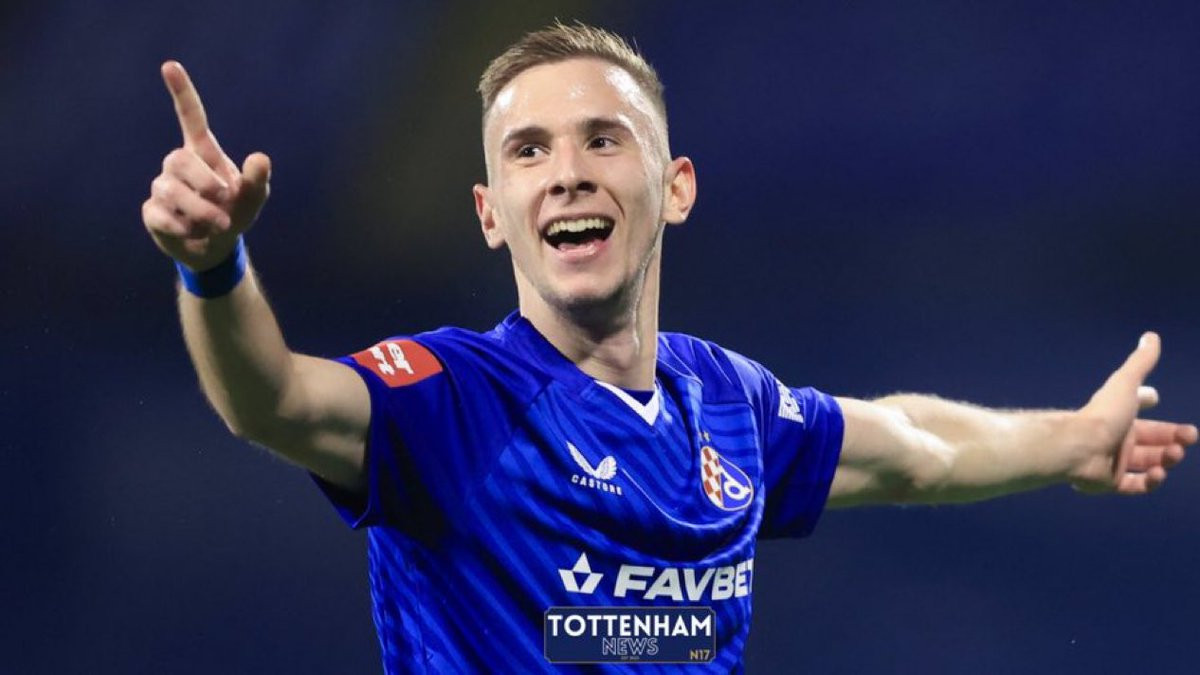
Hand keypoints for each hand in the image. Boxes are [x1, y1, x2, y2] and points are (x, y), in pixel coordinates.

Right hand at [141, 61, 270, 270]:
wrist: (216, 247)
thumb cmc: (235, 213)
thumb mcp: (253, 198)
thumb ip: (257, 180)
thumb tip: (260, 158)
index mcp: (204, 153)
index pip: (190, 117)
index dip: (182, 92)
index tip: (170, 65)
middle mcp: (178, 164)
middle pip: (180, 159)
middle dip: (205, 183)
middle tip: (226, 203)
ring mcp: (163, 186)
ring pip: (170, 189)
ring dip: (200, 211)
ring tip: (217, 223)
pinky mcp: (152, 211)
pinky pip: (161, 214)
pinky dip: (184, 226)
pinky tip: (194, 232)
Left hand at [1071, 332, 1195, 493]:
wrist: (1079, 446)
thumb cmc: (1103, 414)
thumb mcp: (1125, 384)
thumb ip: (1141, 362)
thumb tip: (1151, 336)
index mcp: (1118, 415)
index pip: (1137, 407)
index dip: (1147, 402)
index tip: (1156, 397)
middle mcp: (1116, 438)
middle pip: (1151, 440)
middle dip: (1173, 437)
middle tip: (1189, 436)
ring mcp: (1112, 461)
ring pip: (1147, 462)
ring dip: (1166, 458)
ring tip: (1174, 454)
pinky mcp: (1109, 483)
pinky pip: (1134, 485)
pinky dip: (1149, 481)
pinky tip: (1157, 473)